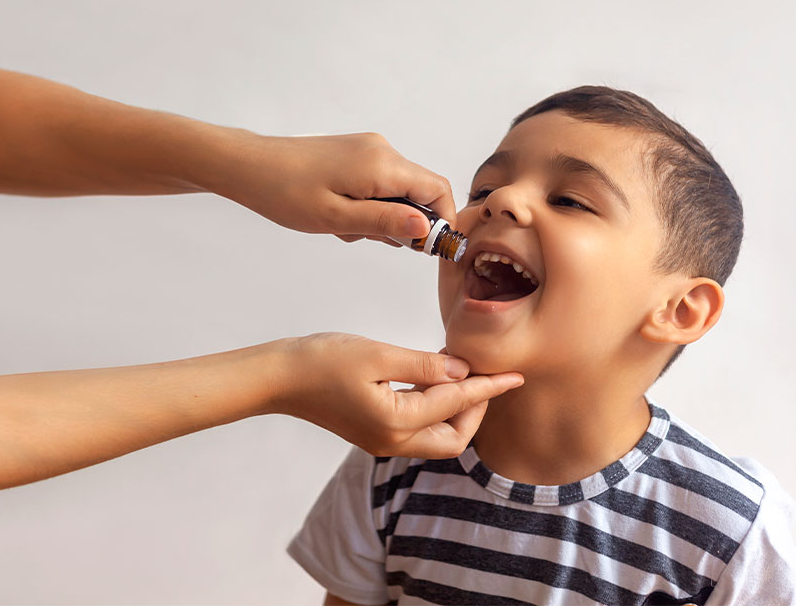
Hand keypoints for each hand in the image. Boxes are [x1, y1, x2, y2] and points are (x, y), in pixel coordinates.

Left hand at [211, 132, 455, 243]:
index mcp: (381, 165)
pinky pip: (379, 182)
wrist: (248, 166)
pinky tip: (339, 213)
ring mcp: (369, 149)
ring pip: (398, 189)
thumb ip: (385, 221)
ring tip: (344, 226)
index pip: (437, 191)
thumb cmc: (284, 192)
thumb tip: (426, 227)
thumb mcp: (336, 218)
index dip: (442, 222)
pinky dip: (369, 203)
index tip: (427, 249)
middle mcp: (382, 150)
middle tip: (368, 238)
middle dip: (404, 222)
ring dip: (382, 215)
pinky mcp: (356, 152)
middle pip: (419, 191)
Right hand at [269, 333, 522, 457]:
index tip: (515, 376)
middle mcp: (393, 441)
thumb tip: (461, 369)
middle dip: (476, 408)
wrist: (279, 378)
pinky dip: (436, 407)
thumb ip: (425, 364)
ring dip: (456, 408)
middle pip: (454, 438)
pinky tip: (436, 378)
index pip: (456, 405)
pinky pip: (419, 428)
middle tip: (485, 373)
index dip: (489, 389)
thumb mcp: (378, 354)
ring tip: (462, 370)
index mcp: (397, 422)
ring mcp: (383, 441)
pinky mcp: (376, 433)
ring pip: (438, 436)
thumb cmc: (322, 361)